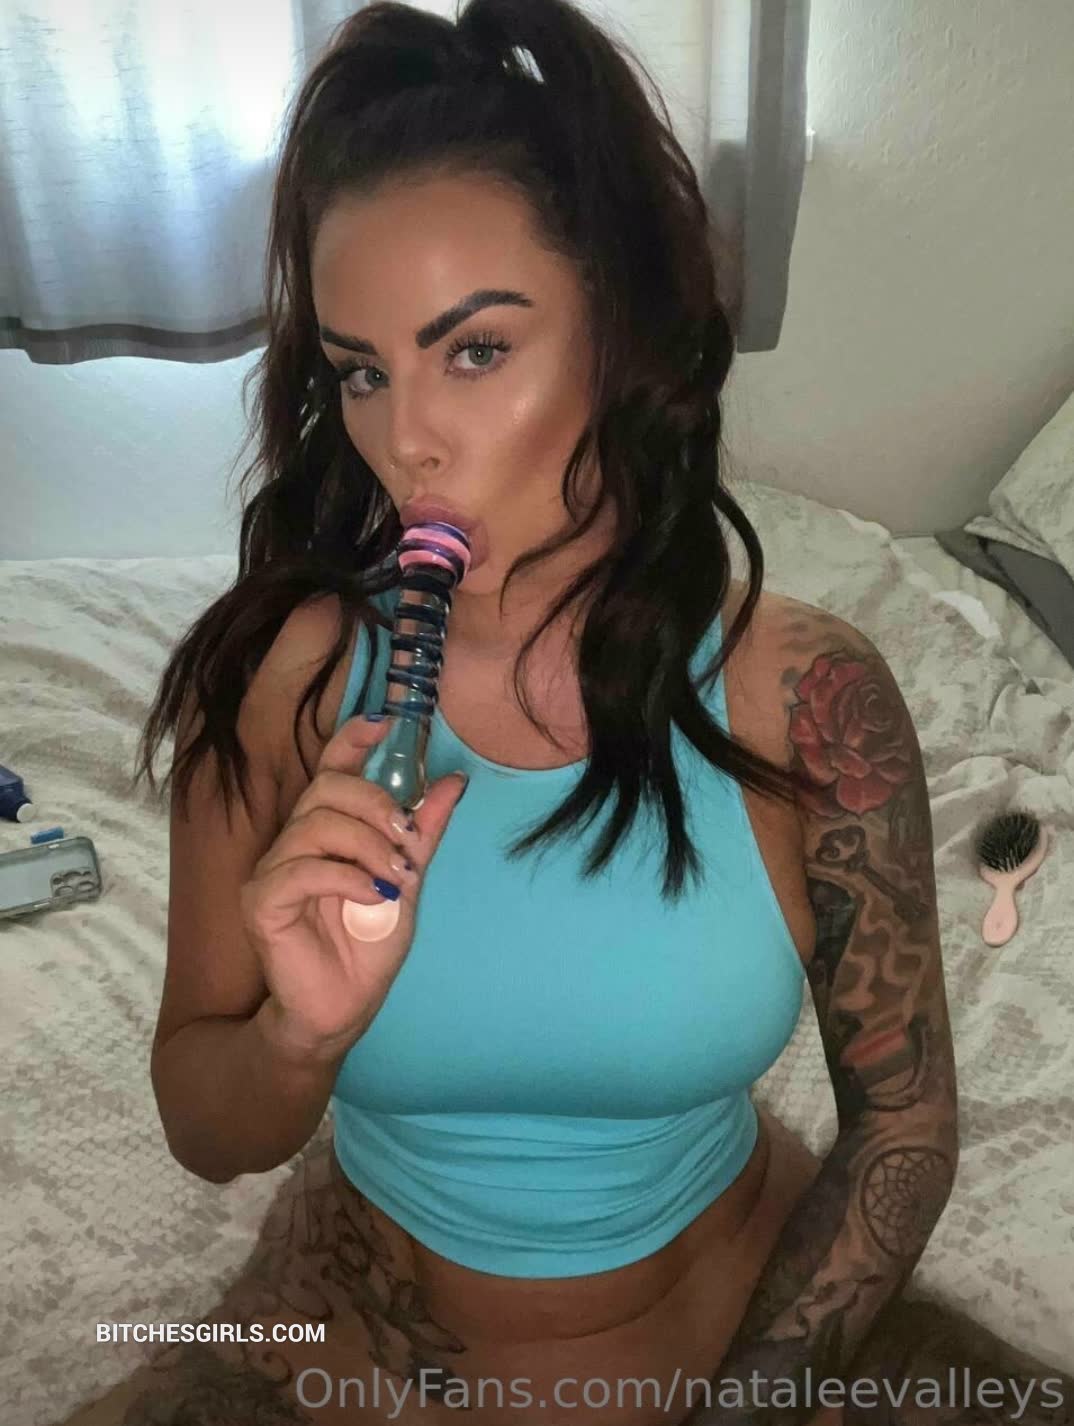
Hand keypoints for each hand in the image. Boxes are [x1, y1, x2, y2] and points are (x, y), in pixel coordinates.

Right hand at [240, 713, 466, 1060]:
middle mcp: (292, 843)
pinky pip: (300, 870)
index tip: (384, 725)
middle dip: (374, 804)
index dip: (350, 742)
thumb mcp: (407, 880)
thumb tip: (453, 781)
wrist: (343, 1008)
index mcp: (325, 832)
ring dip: (367, 847)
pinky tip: (373, 896)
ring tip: (394, 879)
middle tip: (406, 839)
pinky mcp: (261, 901)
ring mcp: (271, 871)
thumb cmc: (367, 946)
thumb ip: (423, 832)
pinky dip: (346, 878)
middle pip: (325, 790)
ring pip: (315, 826)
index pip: (329, 770)